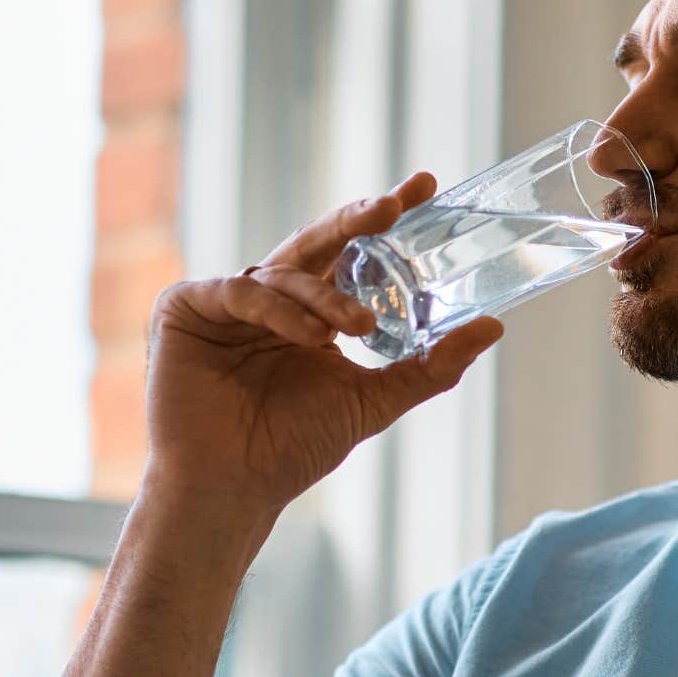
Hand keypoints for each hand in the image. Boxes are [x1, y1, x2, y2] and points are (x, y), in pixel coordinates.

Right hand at [137, 172, 504, 557]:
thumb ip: (429, 365)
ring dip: (325, 295)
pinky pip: (241, 292)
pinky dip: (279, 309)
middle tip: (393, 207)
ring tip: (357, 325)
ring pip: (285, 271)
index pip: (349, 253)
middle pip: (317, 243)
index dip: (382, 218)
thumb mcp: (373, 400)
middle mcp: (269, 297)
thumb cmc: (292, 448)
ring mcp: (225, 300)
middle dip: (356, 220)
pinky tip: (309, 335)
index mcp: (309, 311)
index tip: (425, 188)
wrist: (234, 489)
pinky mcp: (185, 307)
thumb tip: (492, 326)